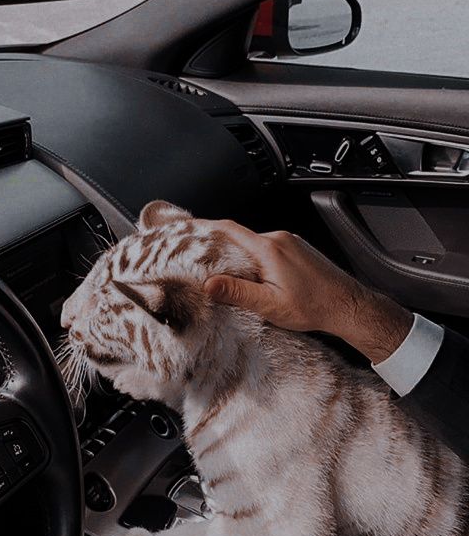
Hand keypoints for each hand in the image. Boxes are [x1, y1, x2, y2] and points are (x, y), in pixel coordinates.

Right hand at [203, 222, 412, 363]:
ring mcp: (290, 243)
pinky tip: (256, 280)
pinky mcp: (297, 250)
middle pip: (239, 238)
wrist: (348, 307)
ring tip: (230, 279)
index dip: (205, 228)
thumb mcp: (269, 305)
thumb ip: (237, 293)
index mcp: (269, 249)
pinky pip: (268, 250)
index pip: (229, 230)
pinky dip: (256, 261)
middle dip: (220, 250)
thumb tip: (209, 284)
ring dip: (240, 259)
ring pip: (254, 246)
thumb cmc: (315, 307)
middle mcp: (280, 239)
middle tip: (203, 265)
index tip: (188, 230)